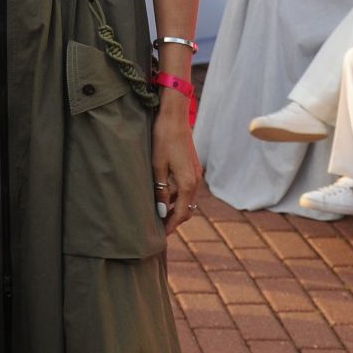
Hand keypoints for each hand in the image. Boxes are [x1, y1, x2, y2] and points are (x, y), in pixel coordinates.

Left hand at [151, 91, 203, 235]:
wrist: (174, 117)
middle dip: (174, 220)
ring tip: (160, 216)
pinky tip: (164, 197)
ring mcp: (195, 173)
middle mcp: (195, 180)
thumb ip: (160, 190)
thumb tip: (161, 211)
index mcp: (188, 183)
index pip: (181, 213)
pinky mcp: (192, 167)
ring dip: (176, 209)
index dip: (171, 226)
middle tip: (159, 229)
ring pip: (188, 199)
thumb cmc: (163, 139)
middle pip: (187, 209)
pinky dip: (178, 197)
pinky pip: (187, 189)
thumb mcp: (157, 166)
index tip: (160, 236)